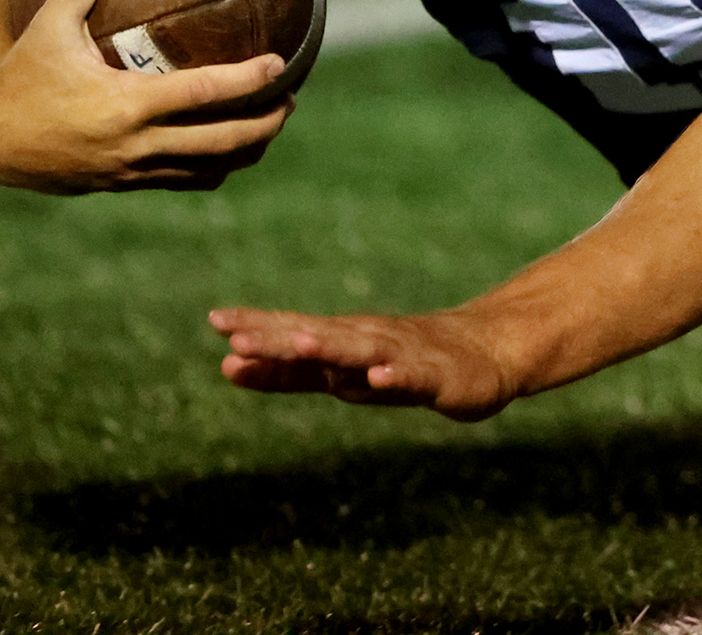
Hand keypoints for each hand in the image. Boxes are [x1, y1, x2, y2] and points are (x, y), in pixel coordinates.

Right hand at [0, 0, 289, 192]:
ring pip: (209, 169)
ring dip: (246, 149)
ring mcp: (133, 170)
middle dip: (264, 123)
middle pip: (222, 141)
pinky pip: (183, 181)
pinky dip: (213, 168)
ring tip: (271, 125)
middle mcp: (136, 143)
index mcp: (126, 104)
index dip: (248, 80)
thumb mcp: (47, 23)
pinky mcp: (125, 184)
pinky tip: (227, 149)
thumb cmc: (22, 74)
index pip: (204, 93)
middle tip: (290, 99)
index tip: (280, 63)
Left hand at [210, 307, 517, 421]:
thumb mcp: (341, 370)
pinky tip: (379, 377)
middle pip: (320, 338)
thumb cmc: (404, 361)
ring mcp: (404, 356)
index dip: (259, 329)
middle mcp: (369, 341)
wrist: (486, 352)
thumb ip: (290, 372)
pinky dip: (395, 376)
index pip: (295, 333)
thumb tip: (227, 366)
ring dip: (333, 347)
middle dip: (281, 338)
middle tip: (238, 336)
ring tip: (302, 345)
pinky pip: (414, 378)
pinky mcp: (438, 378)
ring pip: (363, 351)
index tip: (215, 322)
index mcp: (343, 341)